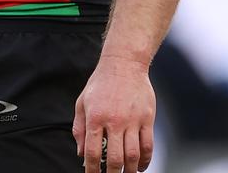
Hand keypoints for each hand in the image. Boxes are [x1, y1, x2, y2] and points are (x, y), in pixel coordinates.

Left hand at [73, 55, 155, 172]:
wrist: (123, 64)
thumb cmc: (100, 84)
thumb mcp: (82, 102)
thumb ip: (79, 128)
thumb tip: (81, 153)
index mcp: (95, 118)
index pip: (93, 152)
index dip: (93, 169)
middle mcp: (114, 121)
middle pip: (116, 158)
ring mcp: (133, 121)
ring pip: (133, 155)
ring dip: (130, 171)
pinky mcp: (147, 119)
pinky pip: (148, 145)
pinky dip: (145, 160)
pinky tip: (140, 167)